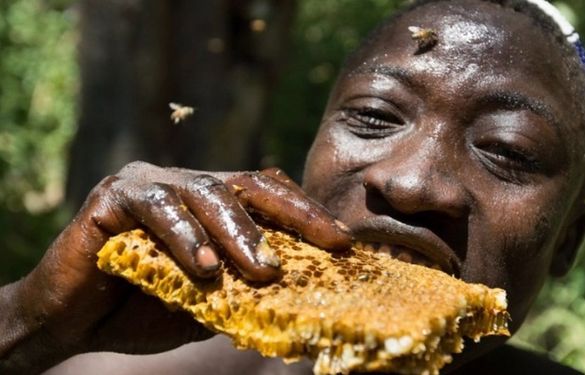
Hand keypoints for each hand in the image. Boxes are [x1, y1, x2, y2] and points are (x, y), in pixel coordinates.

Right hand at [0, 161, 350, 372]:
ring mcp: (149, 183)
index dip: (308, 214)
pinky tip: (204, 269)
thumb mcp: (208, 303)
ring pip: (206, 193)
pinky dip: (184, 238)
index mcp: (211, 204)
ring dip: (238, 234)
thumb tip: (303, 300)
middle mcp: (184, 184)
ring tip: (263, 272)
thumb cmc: (141, 309)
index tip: (344, 242)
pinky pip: (156, 209)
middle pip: (248, 184)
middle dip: (292, 215)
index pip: (268, 195)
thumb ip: (244, 292)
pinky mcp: (113, 196)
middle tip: (327, 245)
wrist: (70, 321)